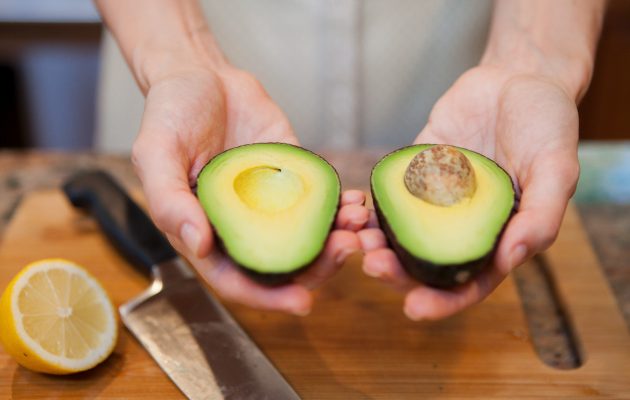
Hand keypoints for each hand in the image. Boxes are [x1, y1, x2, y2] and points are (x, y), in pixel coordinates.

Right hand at [132, 65, 365, 314]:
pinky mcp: (293, 176)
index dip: (268, 297)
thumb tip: (198, 245)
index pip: (238, 280)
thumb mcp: (156, 155)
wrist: (201, 75)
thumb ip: (170, 201)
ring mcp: (271, 202)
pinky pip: (319, 198)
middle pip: (284, 262)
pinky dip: (339, 204)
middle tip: (347, 249)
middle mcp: (243, 225)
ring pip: (307, 234)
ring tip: (357, 221)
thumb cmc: (169, 117)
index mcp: (207, 232)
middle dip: (319, 265)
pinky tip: (355, 200)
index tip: (303, 302)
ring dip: (336, 236)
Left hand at [360, 66, 579, 319]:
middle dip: (396, 272)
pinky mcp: (414, 172)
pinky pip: (390, 195)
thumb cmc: (546, 124)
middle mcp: (461, 225)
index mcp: (497, 237)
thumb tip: (511, 258)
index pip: (467, 283)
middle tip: (372, 264)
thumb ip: (541, 215)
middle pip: (424, 263)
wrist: (516, 77)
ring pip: (400, 233)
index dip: (442, 302)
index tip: (412, 309)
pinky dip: (372, 205)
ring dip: (377, 241)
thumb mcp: (557, 167)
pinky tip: (355, 206)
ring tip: (357, 237)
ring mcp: (434, 200)